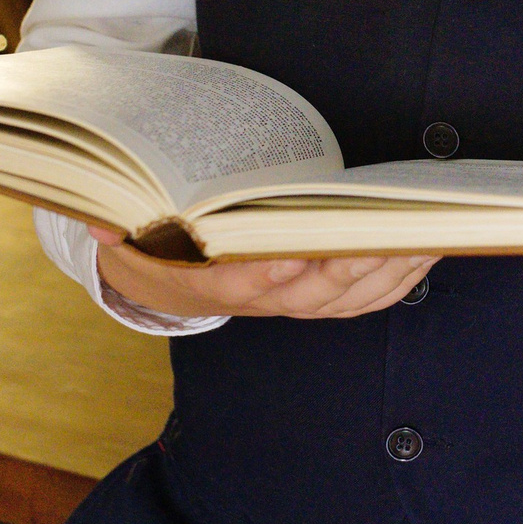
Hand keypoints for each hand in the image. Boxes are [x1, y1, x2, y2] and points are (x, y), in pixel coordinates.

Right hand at [90, 227, 437, 321]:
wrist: (167, 277)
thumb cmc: (156, 238)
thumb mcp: (123, 229)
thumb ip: (113, 223)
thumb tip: (96, 220)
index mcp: (211, 285)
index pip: (241, 286)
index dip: (267, 276)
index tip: (292, 258)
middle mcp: (262, 300)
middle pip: (312, 294)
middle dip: (349, 265)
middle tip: (382, 232)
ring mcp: (298, 303)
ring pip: (350, 297)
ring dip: (388, 270)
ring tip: (420, 232)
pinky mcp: (327, 297)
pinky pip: (371, 295)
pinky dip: (402, 275)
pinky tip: (427, 245)